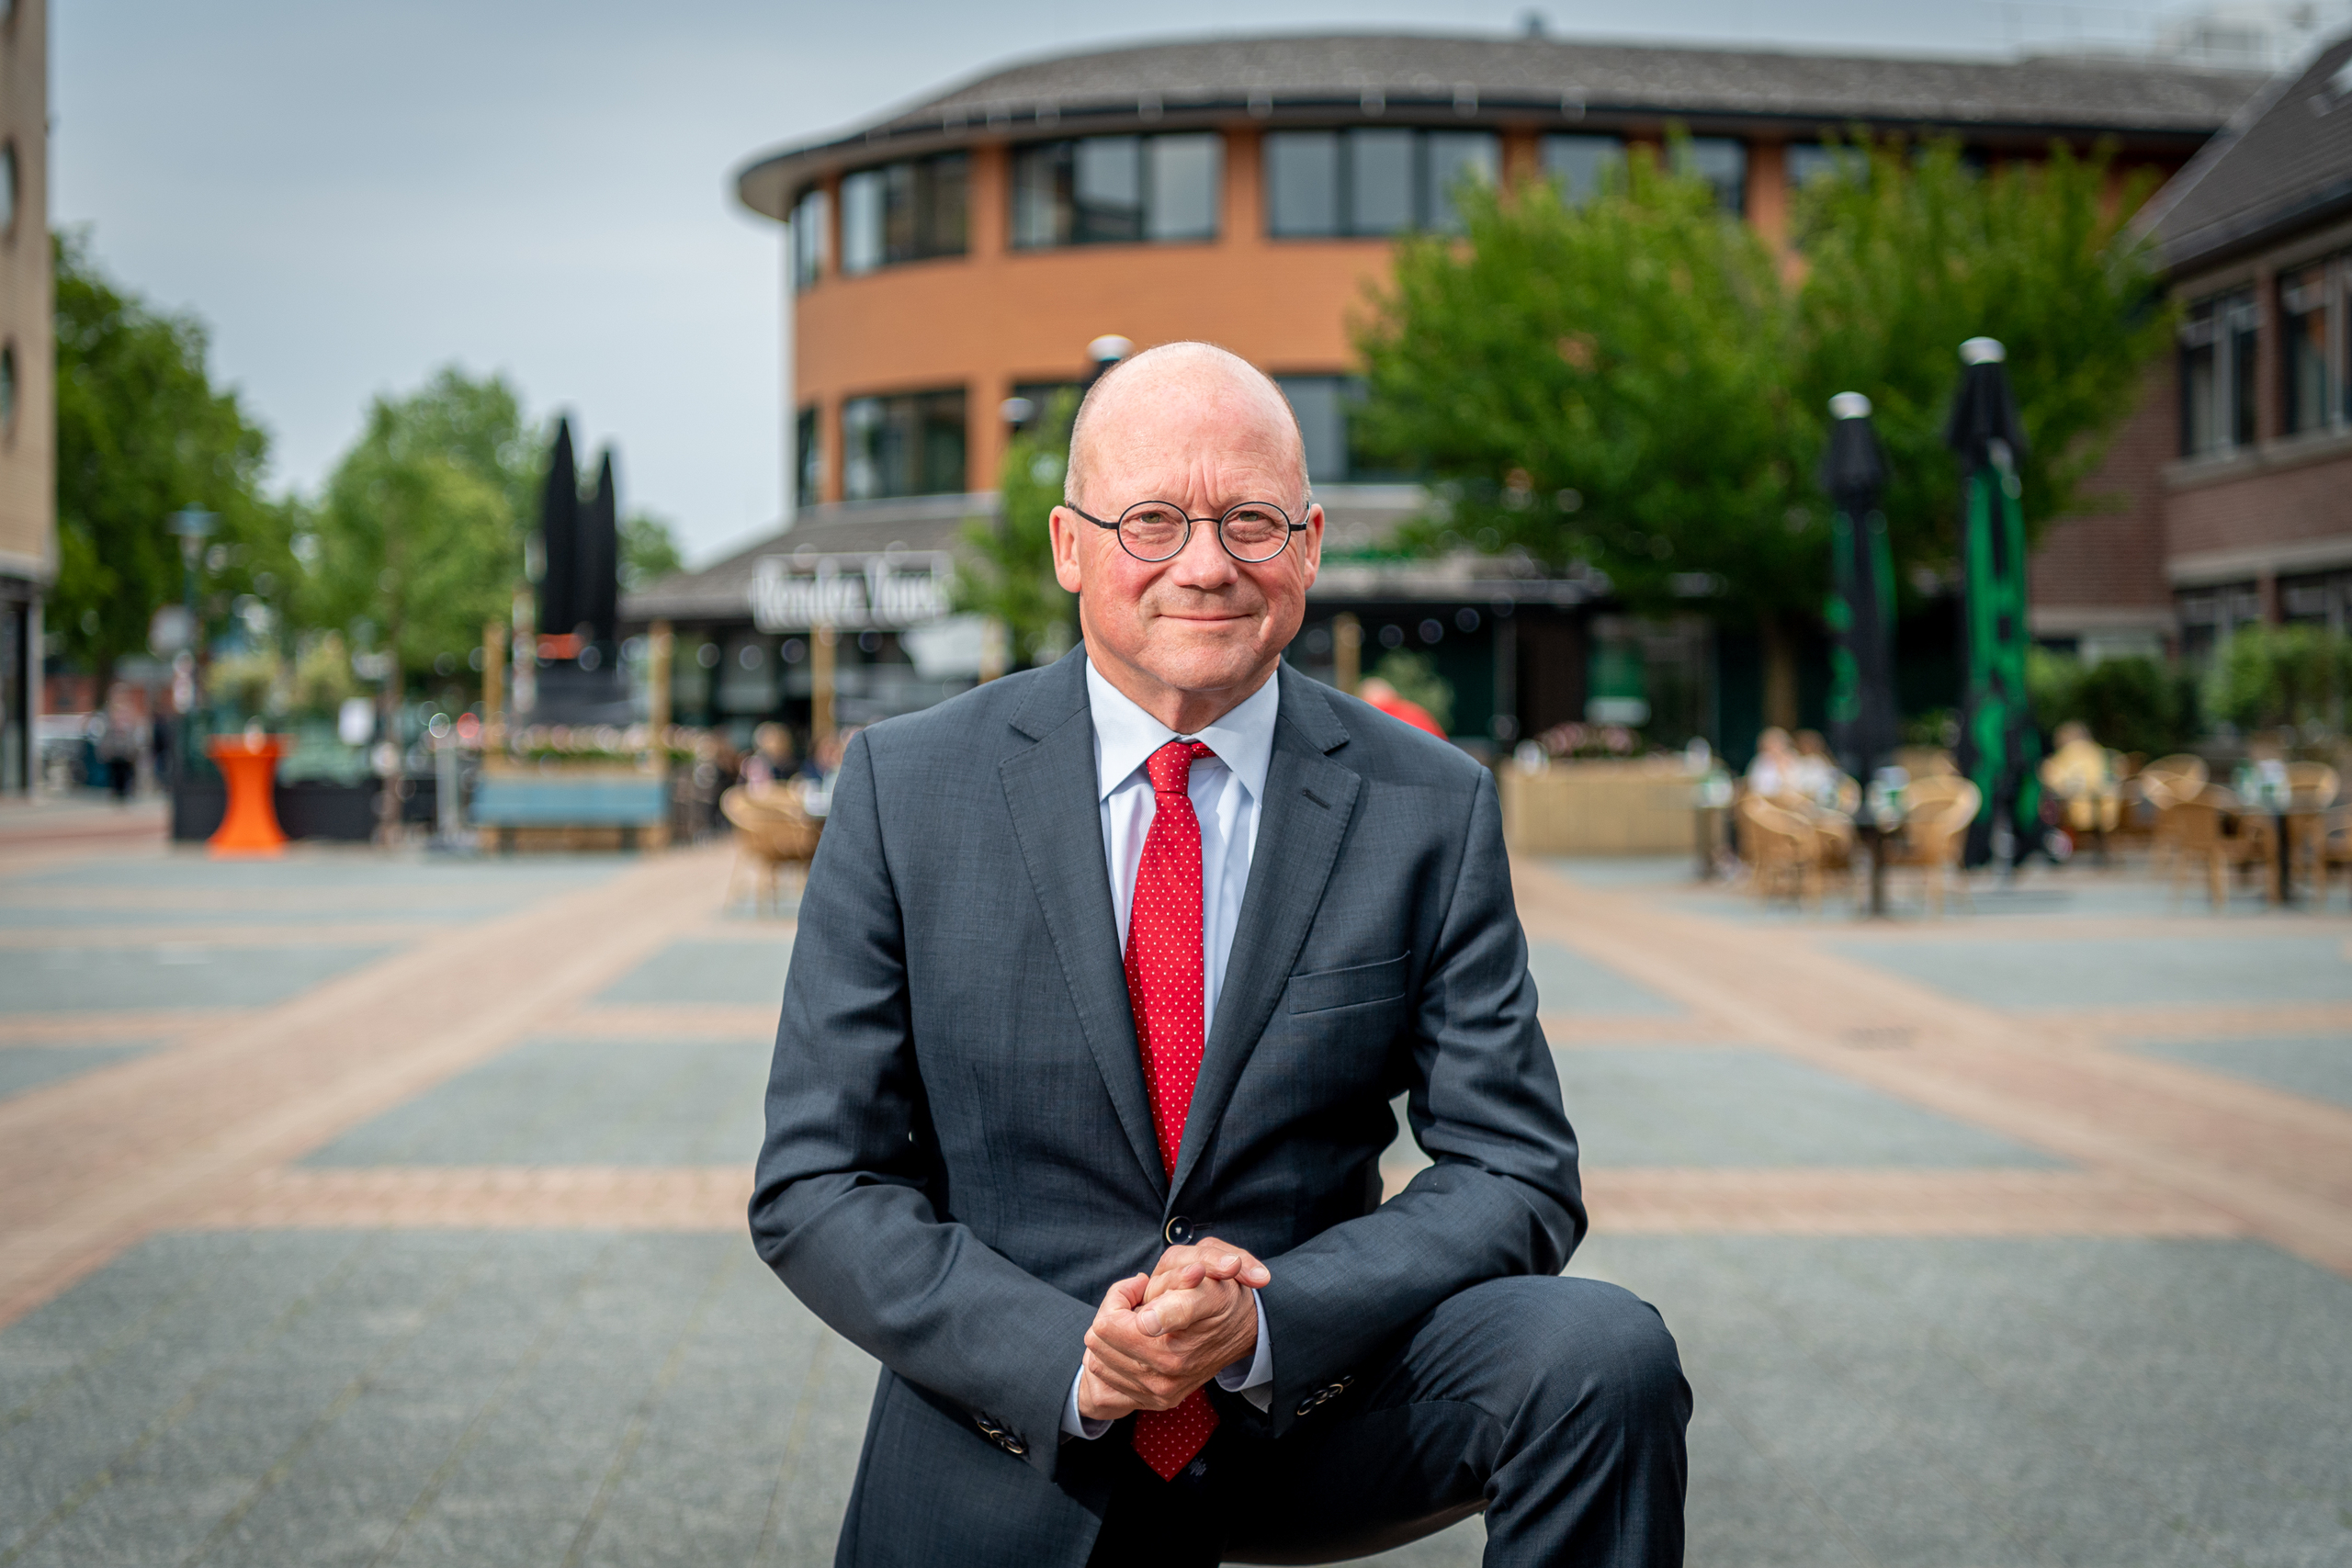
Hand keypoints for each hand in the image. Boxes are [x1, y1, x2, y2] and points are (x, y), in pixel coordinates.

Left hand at [1077, 1245, 1263, 1423]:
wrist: (1246, 1328)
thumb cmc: (1222, 1297)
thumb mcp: (1209, 1286)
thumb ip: (1178, 1302)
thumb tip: (1147, 1322)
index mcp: (1170, 1351)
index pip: (1106, 1324)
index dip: (1122, 1294)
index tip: (1142, 1284)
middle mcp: (1162, 1378)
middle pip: (1097, 1340)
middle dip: (1114, 1312)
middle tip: (1142, 1300)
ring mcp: (1158, 1393)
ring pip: (1097, 1359)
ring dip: (1114, 1335)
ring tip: (1141, 1321)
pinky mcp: (1155, 1400)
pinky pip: (1107, 1378)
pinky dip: (1115, 1356)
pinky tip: (1139, 1341)